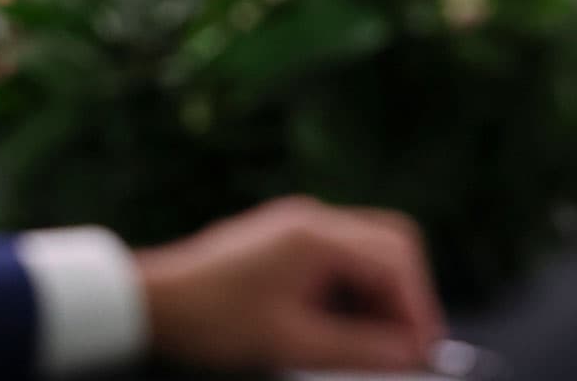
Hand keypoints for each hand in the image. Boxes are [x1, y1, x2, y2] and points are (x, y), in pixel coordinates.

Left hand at [136, 197, 445, 373]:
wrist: (151, 300)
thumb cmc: (214, 320)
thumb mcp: (291, 343)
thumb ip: (358, 350)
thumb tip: (410, 357)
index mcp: (317, 236)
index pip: (396, 260)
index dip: (418, 307)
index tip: (425, 350)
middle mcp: (314, 219)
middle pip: (392, 242)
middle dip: (408, 294)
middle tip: (411, 345)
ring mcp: (300, 224)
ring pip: (369, 248)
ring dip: (382, 292)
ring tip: (377, 344)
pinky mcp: (287, 238)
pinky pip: (342, 254)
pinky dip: (355, 288)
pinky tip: (346, 326)